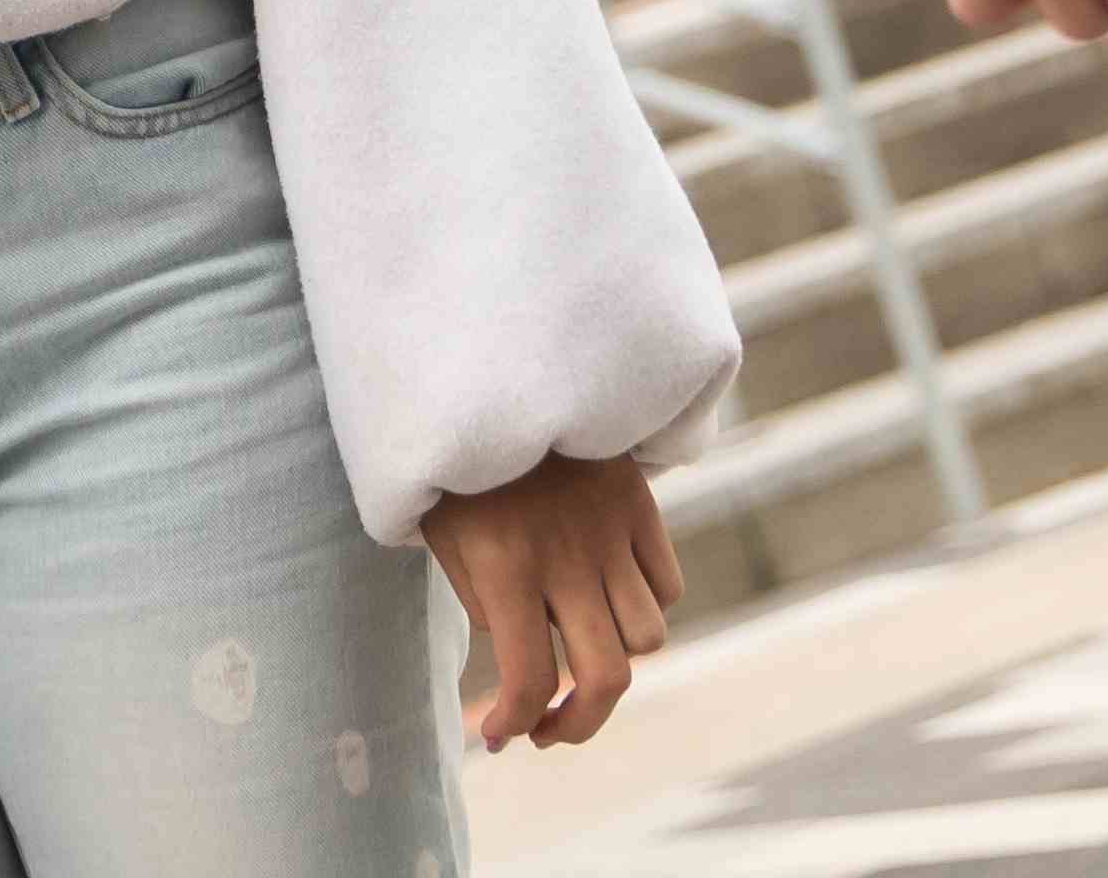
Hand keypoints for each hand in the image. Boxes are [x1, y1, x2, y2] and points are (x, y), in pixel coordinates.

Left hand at [427, 453, 680, 752]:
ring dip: (616, 656)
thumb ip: (482, 603)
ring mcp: (611, 533)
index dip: (516, 722)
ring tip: (581, 651)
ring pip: (647, 635)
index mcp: (507, 566)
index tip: (500, 734)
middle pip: (607, 678)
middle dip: (579, 723)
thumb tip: (521, 660)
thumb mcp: (442, 535)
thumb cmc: (457, 466)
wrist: (495, 373)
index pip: (530, 680)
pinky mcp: (639, 508)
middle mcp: (567, 559)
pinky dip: (645, 605)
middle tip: (551, 728)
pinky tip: (608, 599)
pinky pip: (665, 585)